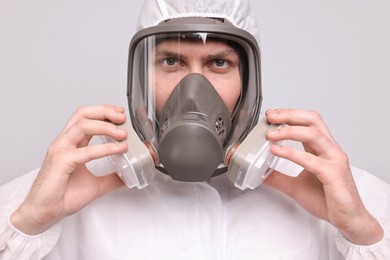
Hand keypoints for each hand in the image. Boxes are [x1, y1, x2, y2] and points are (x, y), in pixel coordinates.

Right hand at [11, 105, 127, 234]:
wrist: (45, 212)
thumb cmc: (62, 196)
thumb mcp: (96, 185)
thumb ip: (112, 178)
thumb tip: (129, 176)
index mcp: (71, 144)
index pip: (86, 118)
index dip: (103, 111)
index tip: (120, 114)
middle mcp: (64, 142)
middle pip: (83, 114)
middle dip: (105, 111)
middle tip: (122, 117)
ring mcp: (61, 150)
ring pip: (83, 125)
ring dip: (106, 126)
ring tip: (122, 134)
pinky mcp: (61, 161)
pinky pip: (86, 150)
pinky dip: (105, 148)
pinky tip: (118, 149)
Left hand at [263, 109, 383, 244]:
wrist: (348, 220)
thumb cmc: (328, 200)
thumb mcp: (295, 186)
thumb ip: (278, 178)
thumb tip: (259, 173)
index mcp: (322, 149)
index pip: (308, 122)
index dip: (289, 115)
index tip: (271, 115)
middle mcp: (330, 150)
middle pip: (312, 121)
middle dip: (289, 115)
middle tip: (270, 116)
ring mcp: (333, 160)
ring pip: (313, 134)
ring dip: (289, 131)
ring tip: (270, 134)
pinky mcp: (333, 174)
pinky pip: (311, 159)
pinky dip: (291, 153)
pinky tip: (276, 151)